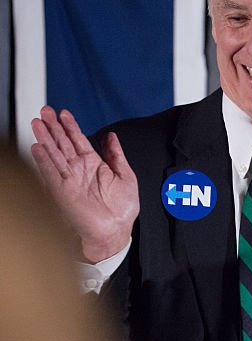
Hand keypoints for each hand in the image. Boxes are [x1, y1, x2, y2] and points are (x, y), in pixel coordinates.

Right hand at [30, 106, 138, 262]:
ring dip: (45, 138)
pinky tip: (38, 147)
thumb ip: (116, 154)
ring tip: (37, 122)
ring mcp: (69, 180)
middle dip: (53, 127)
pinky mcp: (63, 192)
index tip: (63, 112)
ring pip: (54, 154)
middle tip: (45, 110)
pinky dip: (44, 160)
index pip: (78, 140)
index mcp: (94, 165)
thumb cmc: (122, 209)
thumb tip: (111, 136)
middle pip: (62, 143)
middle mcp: (79, 170)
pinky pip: (51, 173)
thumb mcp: (126, 175)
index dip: (70, 126)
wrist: (117, 231)